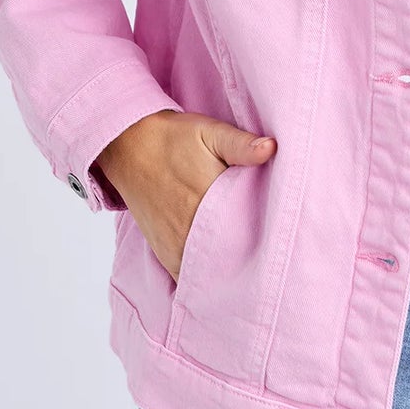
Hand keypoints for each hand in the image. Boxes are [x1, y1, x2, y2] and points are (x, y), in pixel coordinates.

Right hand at [92, 109, 276, 281]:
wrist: (128, 144)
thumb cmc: (173, 138)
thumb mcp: (209, 132)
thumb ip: (241, 144)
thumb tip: (270, 148)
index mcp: (208, 202)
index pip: (248, 234)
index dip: (268, 240)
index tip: (281, 239)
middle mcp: (189, 231)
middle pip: (230, 259)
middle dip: (250, 259)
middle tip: (269, 256)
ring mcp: (174, 246)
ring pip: (209, 273)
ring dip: (227, 271)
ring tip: (248, 266)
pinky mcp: (164, 252)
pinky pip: (188, 276)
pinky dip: (204, 277)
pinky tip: (220, 270)